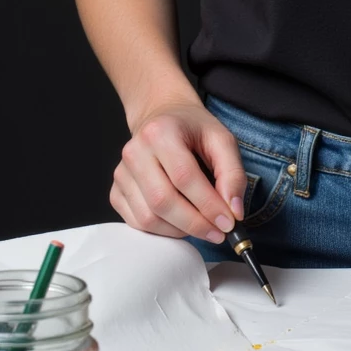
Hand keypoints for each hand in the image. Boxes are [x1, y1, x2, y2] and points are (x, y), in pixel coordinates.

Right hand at [111, 101, 247, 244]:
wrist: (161, 117)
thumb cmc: (192, 129)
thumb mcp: (221, 139)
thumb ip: (233, 173)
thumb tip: (234, 211)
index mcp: (161, 132)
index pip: (184, 177)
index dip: (208, 205)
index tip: (228, 223)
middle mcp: (135, 151)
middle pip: (163, 201)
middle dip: (195, 224)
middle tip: (218, 233)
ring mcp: (121, 173)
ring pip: (148, 218)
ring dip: (179, 231)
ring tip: (201, 226)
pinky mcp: (116, 191)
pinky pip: (137, 223)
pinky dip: (162, 231)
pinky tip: (180, 223)